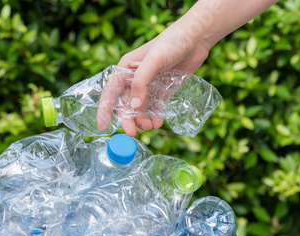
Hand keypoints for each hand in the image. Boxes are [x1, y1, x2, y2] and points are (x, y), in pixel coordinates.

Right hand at [98, 21, 210, 136]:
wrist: (196, 37)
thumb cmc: (171, 43)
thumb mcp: (153, 61)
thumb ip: (141, 83)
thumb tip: (133, 106)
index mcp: (125, 69)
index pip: (110, 92)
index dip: (105, 110)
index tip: (103, 126)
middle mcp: (134, 78)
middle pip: (125, 104)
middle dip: (128, 119)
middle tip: (132, 133)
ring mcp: (150, 84)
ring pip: (140, 108)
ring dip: (142, 119)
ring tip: (150, 127)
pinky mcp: (164, 89)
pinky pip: (156, 106)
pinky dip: (156, 116)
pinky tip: (158, 123)